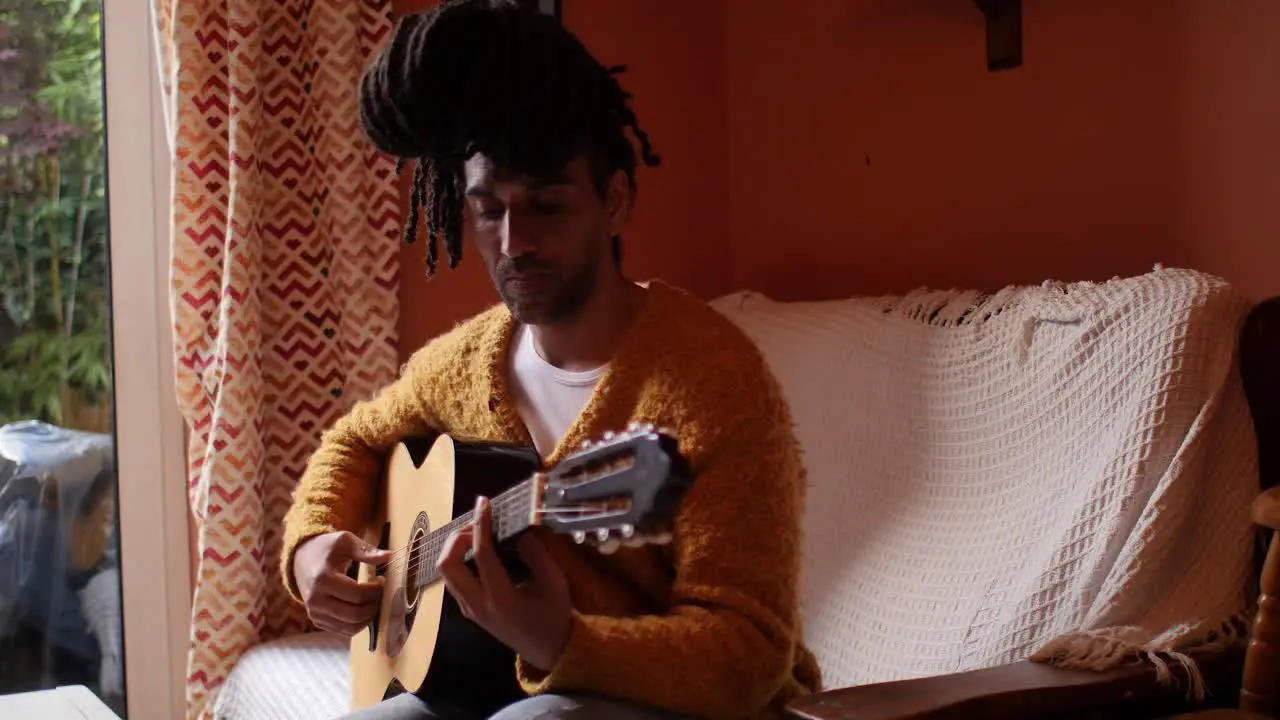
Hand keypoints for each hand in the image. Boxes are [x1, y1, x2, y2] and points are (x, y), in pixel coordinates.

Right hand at [294, 530, 390, 635]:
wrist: (300, 559)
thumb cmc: (325, 548)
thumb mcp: (345, 541)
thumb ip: (366, 551)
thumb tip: (390, 556)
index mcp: (323, 579)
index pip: (357, 595)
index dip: (375, 590)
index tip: (381, 580)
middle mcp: (316, 600)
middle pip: (355, 614)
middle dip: (374, 605)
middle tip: (379, 593)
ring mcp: (315, 613)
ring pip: (350, 627)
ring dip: (368, 617)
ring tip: (373, 601)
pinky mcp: (317, 621)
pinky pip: (343, 631)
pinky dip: (358, 623)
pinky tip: (362, 607)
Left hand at [437, 496, 571, 670]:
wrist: (548, 651)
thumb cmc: (554, 618)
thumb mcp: (555, 585)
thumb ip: (538, 556)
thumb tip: (521, 531)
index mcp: (501, 599)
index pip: (482, 555)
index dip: (481, 524)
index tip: (484, 502)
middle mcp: (478, 605)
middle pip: (447, 564)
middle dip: (458, 537)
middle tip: (479, 524)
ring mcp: (470, 610)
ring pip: (446, 572)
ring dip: (457, 548)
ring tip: (479, 534)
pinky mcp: (469, 610)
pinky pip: (455, 580)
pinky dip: (461, 559)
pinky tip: (480, 551)